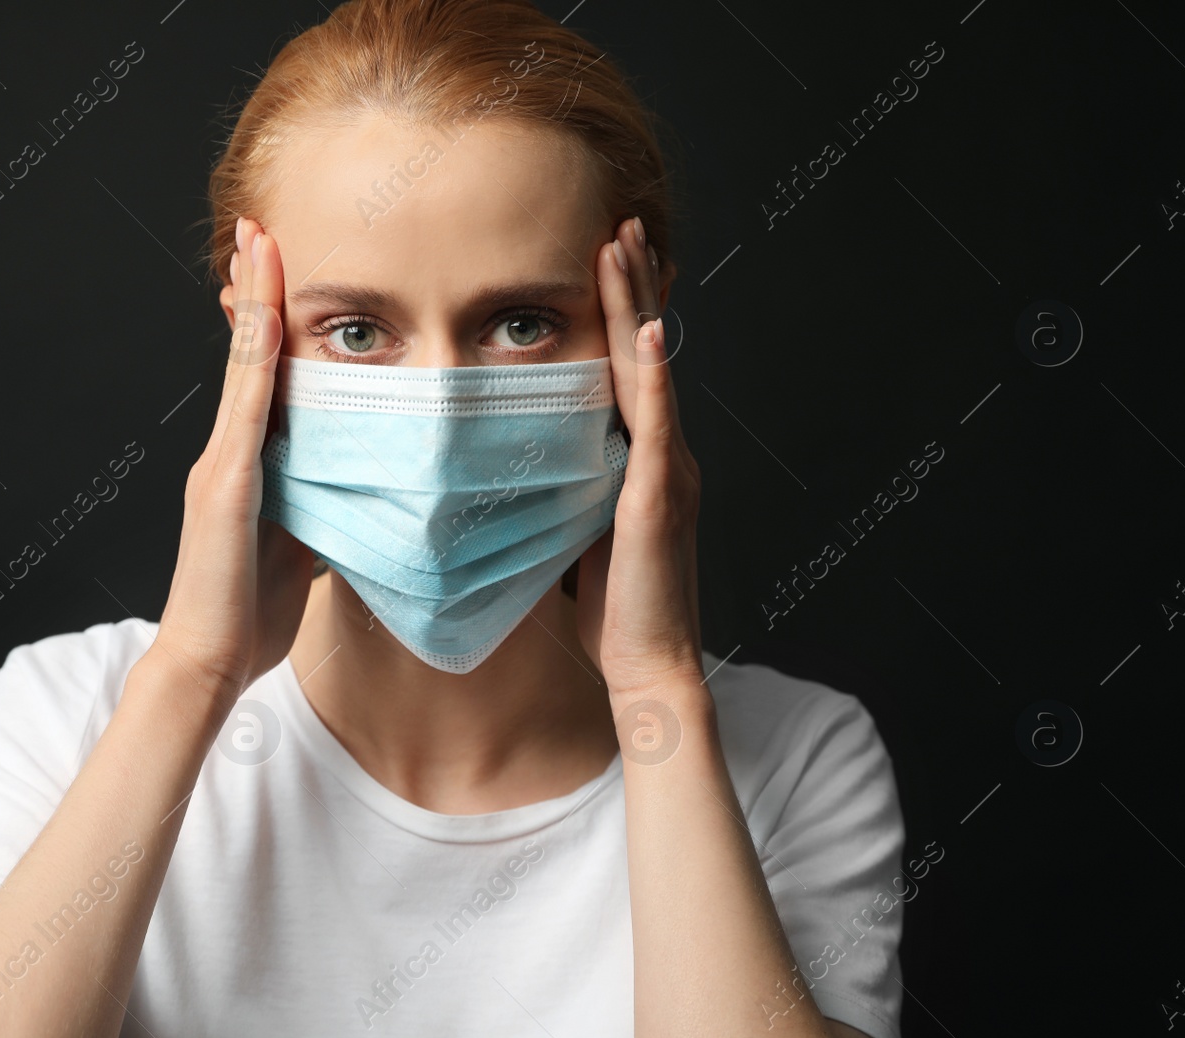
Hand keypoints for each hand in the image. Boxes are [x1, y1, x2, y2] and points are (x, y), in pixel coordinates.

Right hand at [142, 217, 312, 707]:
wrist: (210, 663)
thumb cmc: (253, 612)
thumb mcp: (299, 543)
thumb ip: (319, 503)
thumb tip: (359, 483)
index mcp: (253, 465)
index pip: (268, 379)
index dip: (273, 321)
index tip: (281, 267)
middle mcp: (232, 453)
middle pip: (249, 357)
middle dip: (254, 290)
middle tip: (260, 227)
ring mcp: (223, 464)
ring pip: (243, 368)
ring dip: (250, 302)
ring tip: (256, 241)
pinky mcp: (224, 486)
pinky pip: (245, 410)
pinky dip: (252, 359)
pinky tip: (261, 315)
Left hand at [574, 218, 704, 700]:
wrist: (647, 665)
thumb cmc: (610, 609)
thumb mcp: (577, 529)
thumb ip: (563, 485)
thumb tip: (518, 457)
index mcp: (641, 460)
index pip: (627, 368)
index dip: (619, 311)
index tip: (603, 255)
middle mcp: (663, 454)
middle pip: (643, 352)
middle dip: (631, 286)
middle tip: (620, 224)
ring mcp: (666, 470)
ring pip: (649, 371)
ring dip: (637, 306)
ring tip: (625, 247)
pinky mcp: (657, 496)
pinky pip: (654, 422)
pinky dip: (650, 373)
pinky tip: (644, 331)